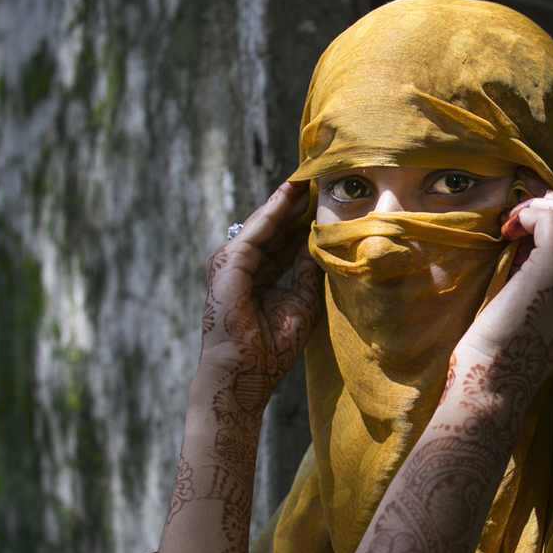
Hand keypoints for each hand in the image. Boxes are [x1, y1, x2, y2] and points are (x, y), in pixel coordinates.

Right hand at [197, 180, 322, 415]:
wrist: (245, 374)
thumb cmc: (271, 348)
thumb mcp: (301, 303)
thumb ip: (308, 272)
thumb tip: (321, 243)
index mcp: (259, 275)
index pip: (282, 240)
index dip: (302, 221)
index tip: (324, 201)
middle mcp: (242, 265)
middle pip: (272, 228)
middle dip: (294, 205)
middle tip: (318, 179)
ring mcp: (231, 264)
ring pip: (262, 224)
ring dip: (284, 202)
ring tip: (307, 179)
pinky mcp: (227, 265)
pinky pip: (254, 232)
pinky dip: (272, 212)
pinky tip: (289, 196)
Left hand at [455, 189, 552, 392]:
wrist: (496, 377)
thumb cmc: (509, 347)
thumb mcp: (549, 308)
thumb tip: (543, 232)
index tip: (527, 227)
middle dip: (550, 206)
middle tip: (519, 207)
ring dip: (535, 209)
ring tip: (508, 225)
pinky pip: (548, 219)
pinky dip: (525, 216)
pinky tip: (507, 232)